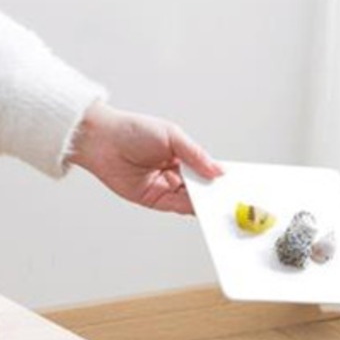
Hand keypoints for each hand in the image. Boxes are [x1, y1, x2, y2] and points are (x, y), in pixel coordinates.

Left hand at [68, 103, 222, 214]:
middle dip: (215, 193)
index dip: (220, 177)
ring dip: (205, 203)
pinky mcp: (154, 200)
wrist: (103, 141)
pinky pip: (176, 206)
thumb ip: (196, 155)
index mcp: (183, 155)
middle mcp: (176, 172)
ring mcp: (165, 187)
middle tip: (232, 199)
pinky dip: (190, 208)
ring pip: (191, 199)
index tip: (237, 184)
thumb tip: (218, 171)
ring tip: (220, 204)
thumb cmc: (133, 130)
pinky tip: (202, 207)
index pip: (206, 169)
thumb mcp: (172, 136)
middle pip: (201, 187)